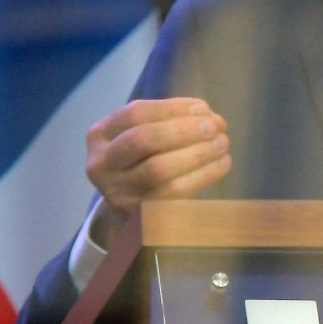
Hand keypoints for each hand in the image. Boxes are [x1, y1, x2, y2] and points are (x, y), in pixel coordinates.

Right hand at [85, 98, 231, 244]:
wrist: (130, 213)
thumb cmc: (142, 164)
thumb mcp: (139, 138)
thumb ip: (165, 122)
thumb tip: (206, 113)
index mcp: (99, 137)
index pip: (135, 113)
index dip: (173, 108)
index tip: (204, 107)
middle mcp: (101, 165)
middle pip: (144, 139)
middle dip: (184, 129)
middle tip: (215, 126)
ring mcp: (117, 193)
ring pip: (158, 168)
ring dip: (197, 152)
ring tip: (222, 143)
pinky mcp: (138, 215)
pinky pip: (175, 192)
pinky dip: (204, 174)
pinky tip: (223, 163)